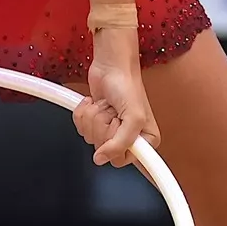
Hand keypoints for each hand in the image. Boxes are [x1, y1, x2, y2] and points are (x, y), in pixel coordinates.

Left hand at [74, 32, 159, 168]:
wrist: (111, 65)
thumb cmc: (127, 86)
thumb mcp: (133, 118)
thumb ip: (120, 144)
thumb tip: (101, 159)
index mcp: (146, 141)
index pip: (122, 160)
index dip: (115, 146)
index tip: (118, 127)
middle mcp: (129, 138)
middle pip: (103, 150)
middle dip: (103, 127)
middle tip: (113, 113)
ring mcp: (110, 130)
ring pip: (90, 139)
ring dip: (94, 118)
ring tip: (107, 105)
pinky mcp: (94, 121)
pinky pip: (80, 128)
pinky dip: (84, 113)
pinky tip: (95, 103)